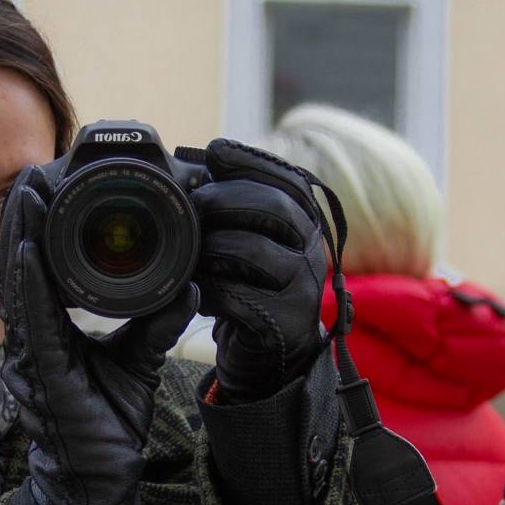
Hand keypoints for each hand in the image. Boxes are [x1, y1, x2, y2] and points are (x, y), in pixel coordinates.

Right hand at [0, 166, 197, 504]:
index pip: (39, 269)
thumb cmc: (106, 429)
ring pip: (16, 282)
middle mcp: (30, 339)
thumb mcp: (136, 364)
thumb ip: (155, 325)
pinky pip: (28, 318)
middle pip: (20, 265)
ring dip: (17, 233)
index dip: (37, 228)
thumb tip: (188, 287)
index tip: (48, 187)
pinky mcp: (38, 372)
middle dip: (23, 216)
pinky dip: (25, 279)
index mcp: (48, 334)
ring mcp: (28, 355)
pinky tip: (24, 246)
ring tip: (25, 188)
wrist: (98, 487)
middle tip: (32, 170)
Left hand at [192, 138, 326, 403]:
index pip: (288, 179)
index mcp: (306, 223)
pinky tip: (197, 290)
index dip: (251, 160)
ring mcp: (302, 288)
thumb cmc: (251, 286)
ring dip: (212, 246)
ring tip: (191, 252)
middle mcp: (313, 251)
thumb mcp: (250, 240)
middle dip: (226, 197)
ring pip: (253, 251)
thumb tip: (192, 161)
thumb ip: (233, 205)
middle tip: (194, 202)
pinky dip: (209, 289)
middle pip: (276, 208)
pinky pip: (237, 297)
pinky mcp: (282, 323)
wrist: (272, 355)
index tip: (214, 149)